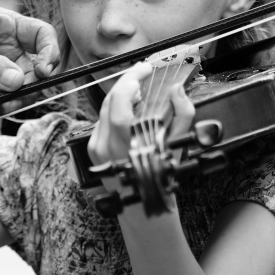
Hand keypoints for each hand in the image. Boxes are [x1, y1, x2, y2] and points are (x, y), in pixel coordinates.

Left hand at [0, 6, 61, 98]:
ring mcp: (3, 66)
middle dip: (27, 86)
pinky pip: (5, 98)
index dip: (50, 52)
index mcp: (5, 25)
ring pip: (21, 87)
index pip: (42, 34)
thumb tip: (18, 82)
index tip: (44, 71)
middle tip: (13, 100)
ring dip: (12, 102)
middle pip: (35, 67)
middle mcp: (8, 46)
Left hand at [87, 51, 195, 168]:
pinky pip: (102, 120)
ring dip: (121, 95)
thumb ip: (182, 115)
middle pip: (110, 101)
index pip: (120, 104)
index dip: (129, 81)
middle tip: (142, 73)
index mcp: (129, 145)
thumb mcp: (178, 146)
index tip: (144, 69)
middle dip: (126, 82)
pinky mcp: (93, 149)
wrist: (142, 205)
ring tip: (138, 89)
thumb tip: (177, 89)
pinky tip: (128, 108)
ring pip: (104, 108)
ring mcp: (97, 148)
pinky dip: (115, 109)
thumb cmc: (161, 177)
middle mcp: (108, 146)